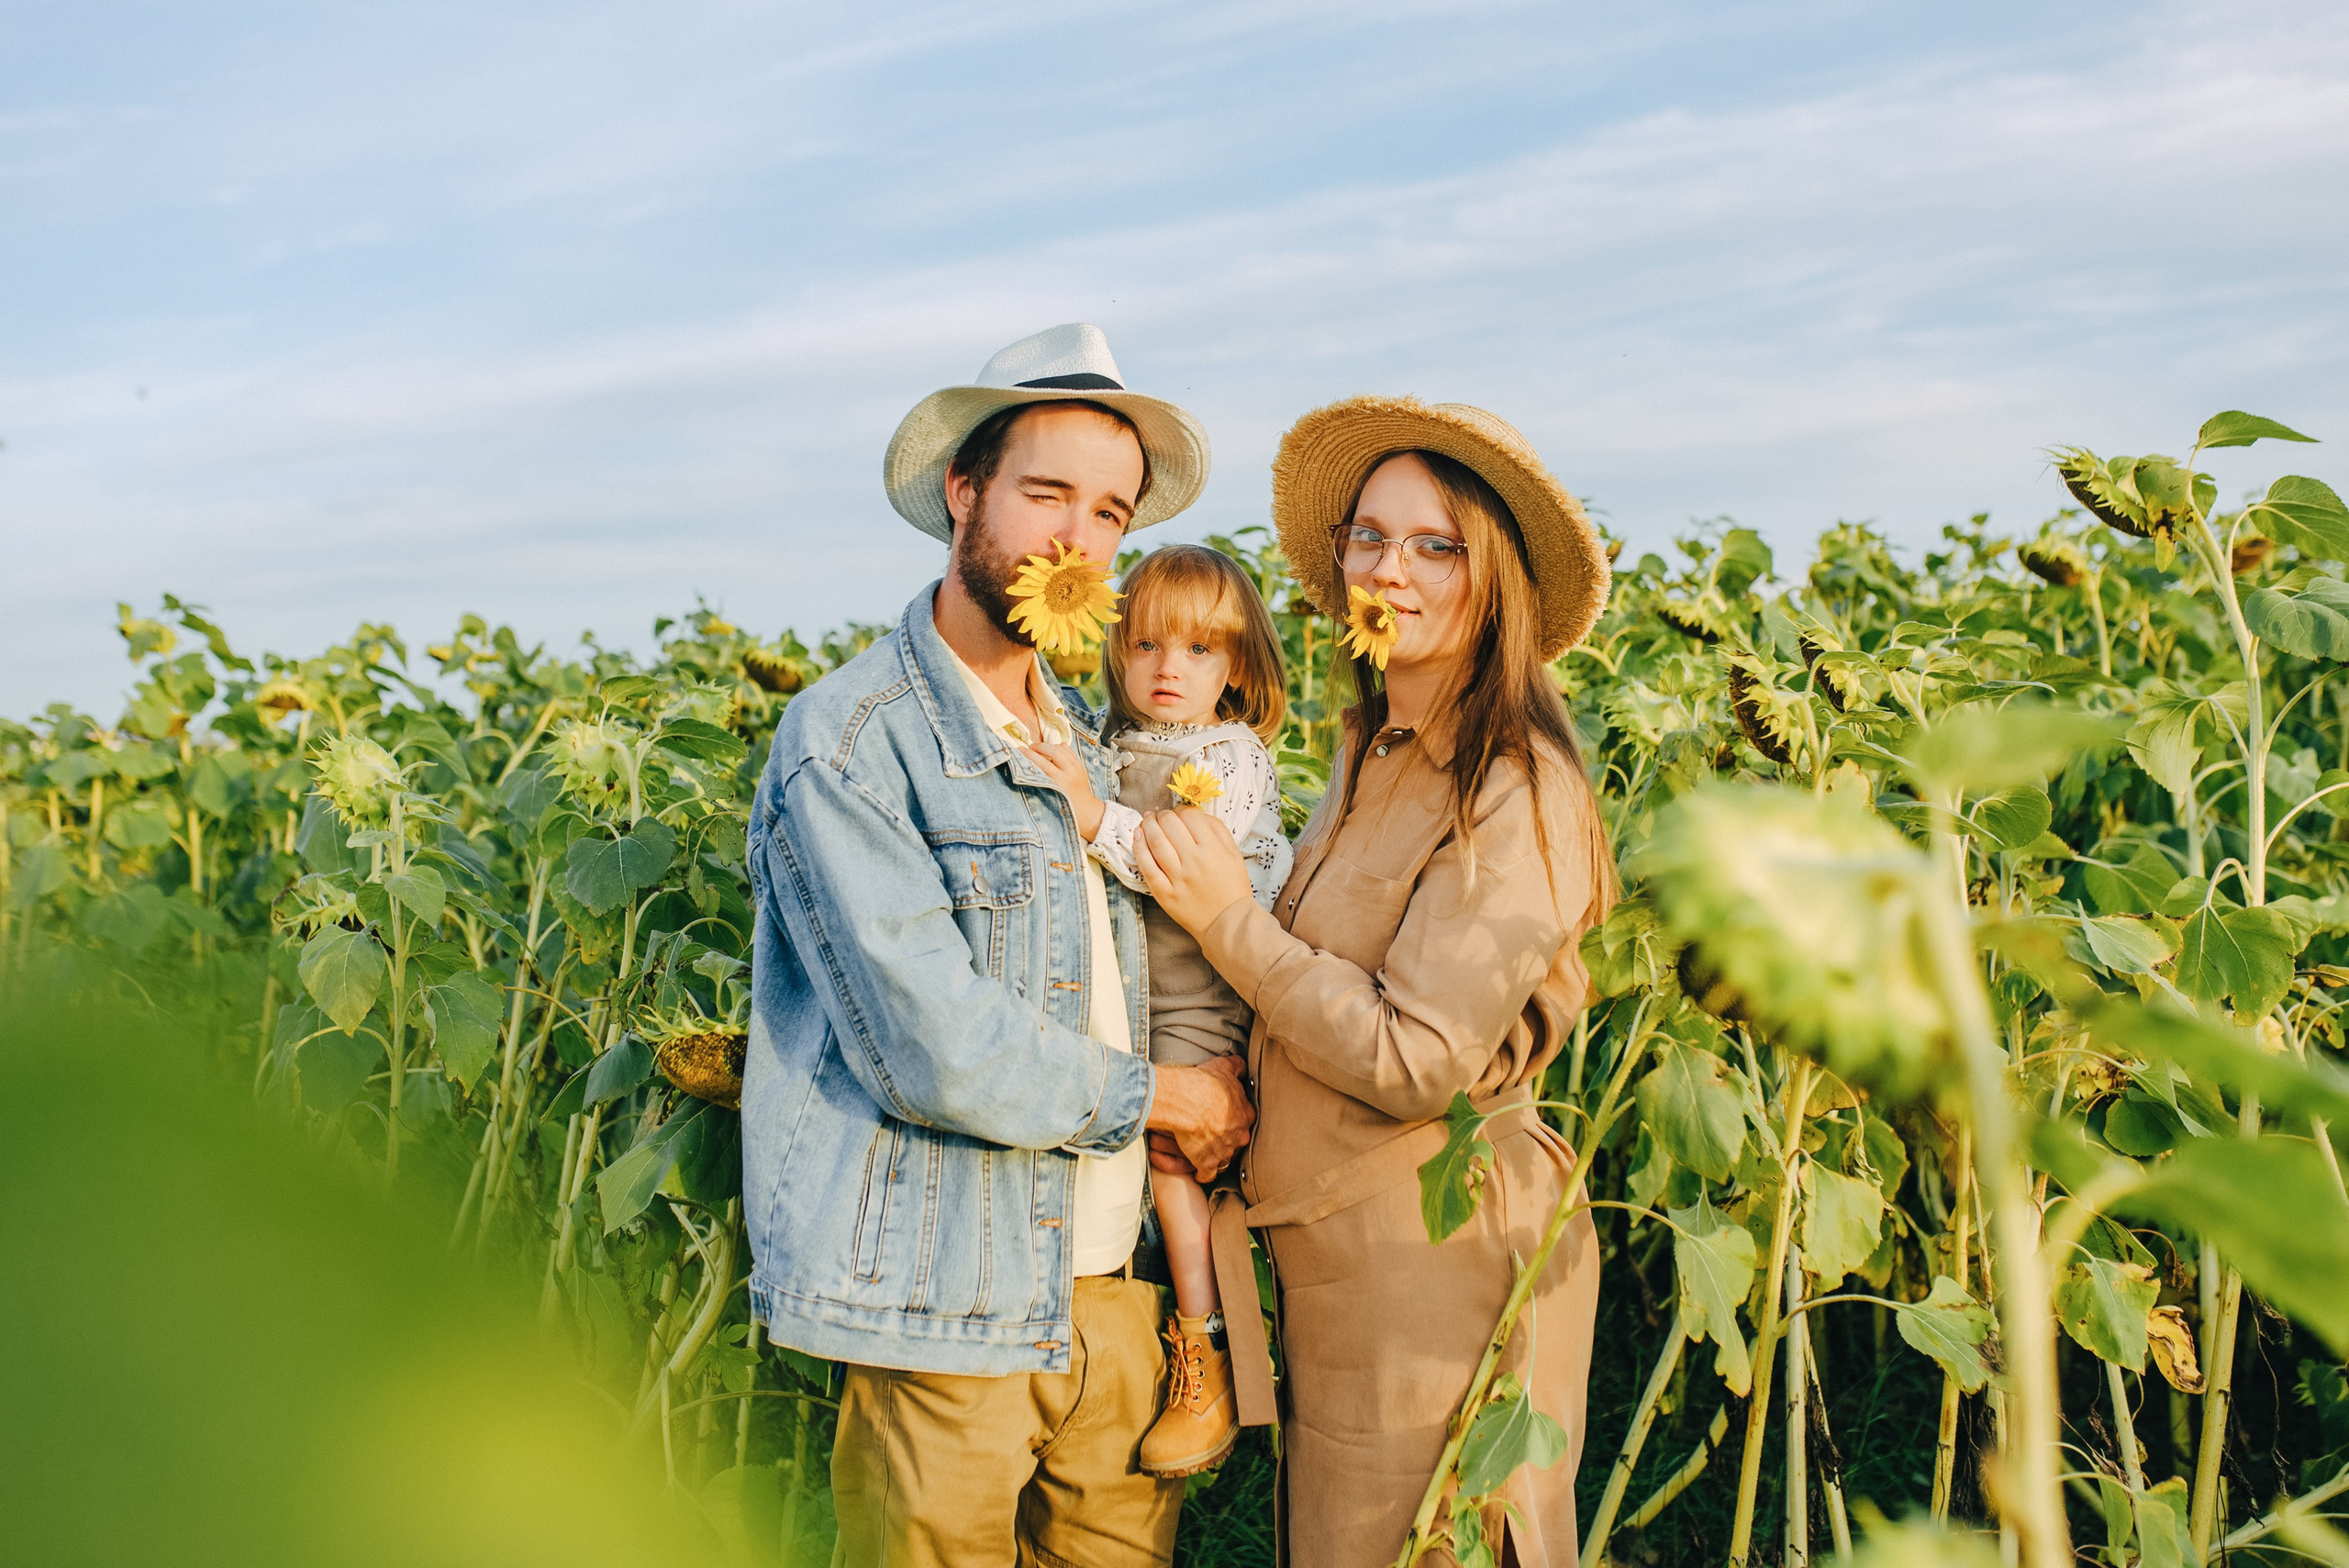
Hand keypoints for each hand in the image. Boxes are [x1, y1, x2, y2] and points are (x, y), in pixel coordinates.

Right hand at [1025, 741, 1105, 840]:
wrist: (1086, 811)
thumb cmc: (1064, 808)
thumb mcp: (1049, 798)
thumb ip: (1039, 782)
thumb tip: (1025, 768)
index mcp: (1060, 783)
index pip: (1042, 763)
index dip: (1029, 756)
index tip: (1019, 751)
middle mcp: (1069, 773)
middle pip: (1052, 751)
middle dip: (1038, 747)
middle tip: (1028, 748)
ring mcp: (1076, 767)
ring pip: (1061, 748)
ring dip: (1047, 746)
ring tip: (1037, 748)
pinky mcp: (1080, 765)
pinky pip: (1069, 750)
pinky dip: (1059, 747)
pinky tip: (1051, 748)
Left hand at [1134, 808, 1253, 935]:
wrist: (1227, 923)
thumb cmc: (1232, 887)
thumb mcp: (1234, 854)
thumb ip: (1217, 829)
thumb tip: (1195, 812)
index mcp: (1213, 849)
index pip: (1190, 816)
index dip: (1181, 809)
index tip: (1179, 813)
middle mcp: (1194, 861)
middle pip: (1170, 824)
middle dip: (1162, 815)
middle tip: (1160, 816)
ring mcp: (1177, 878)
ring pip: (1156, 841)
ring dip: (1147, 825)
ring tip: (1146, 821)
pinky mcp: (1164, 893)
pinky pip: (1147, 866)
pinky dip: (1139, 848)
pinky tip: (1137, 836)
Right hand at [1146, 1056, 1252, 1182]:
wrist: (1185, 1102)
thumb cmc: (1204, 1084)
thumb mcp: (1224, 1067)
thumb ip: (1236, 1067)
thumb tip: (1243, 1066)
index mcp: (1245, 1115)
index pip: (1246, 1120)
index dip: (1236, 1119)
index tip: (1227, 1118)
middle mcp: (1238, 1136)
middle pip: (1237, 1141)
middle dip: (1228, 1139)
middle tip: (1216, 1135)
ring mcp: (1224, 1151)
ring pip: (1224, 1159)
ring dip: (1217, 1157)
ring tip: (1208, 1154)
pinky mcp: (1206, 1163)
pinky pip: (1208, 1175)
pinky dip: (1203, 1174)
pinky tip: (1198, 1171)